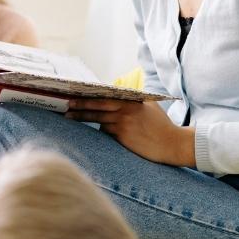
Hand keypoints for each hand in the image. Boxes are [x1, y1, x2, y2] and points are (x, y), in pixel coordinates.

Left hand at [65, 99, 195, 166]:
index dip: (90, 95)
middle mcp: (126, 111)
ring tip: (69, 117)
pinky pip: (106, 132)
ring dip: (83, 118)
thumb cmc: (161, 126)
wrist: (173, 144)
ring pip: (98, 120)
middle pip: (97, 106)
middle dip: (80, 106)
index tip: (76, 94)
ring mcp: (124, 124)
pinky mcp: (123, 137)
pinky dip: (101, 131)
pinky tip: (94, 131)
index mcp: (132, 101)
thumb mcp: (149, 107)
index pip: (106, 96)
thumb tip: (117, 95)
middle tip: (66, 105)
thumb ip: (134, 101)